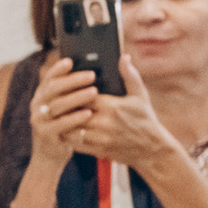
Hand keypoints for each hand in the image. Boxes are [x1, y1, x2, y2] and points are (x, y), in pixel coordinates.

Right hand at [21, 54, 94, 186]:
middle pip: (53, 89)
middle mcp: (37, 106)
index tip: (71, 61)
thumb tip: (89, 74)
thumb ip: (70, 94)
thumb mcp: (63, 110)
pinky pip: (60, 125)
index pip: (48, 78)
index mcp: (41, 96)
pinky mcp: (45, 135)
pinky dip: (74, 119)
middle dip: (73, 80)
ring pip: (57, 106)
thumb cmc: (62, 129)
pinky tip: (88, 114)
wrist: (49, 157)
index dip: (58, 69)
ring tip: (94, 92)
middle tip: (92, 75)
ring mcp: (39, 121)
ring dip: (76, 98)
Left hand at [63, 55, 176, 180]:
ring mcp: (100, 138)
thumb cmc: (145, 119)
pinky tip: (64, 130)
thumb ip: (130, 75)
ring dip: (63, 123)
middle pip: (74, 112)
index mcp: (112, 106)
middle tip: (55, 101)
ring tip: (57, 115)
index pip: (83, 96)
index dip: (73, 91)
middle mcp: (104, 123)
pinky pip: (76, 144)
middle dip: (64, 107)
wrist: (151, 149)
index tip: (66, 88)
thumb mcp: (140, 95)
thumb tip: (124, 57)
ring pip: (71, 129)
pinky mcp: (98, 150)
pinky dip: (68, 137)